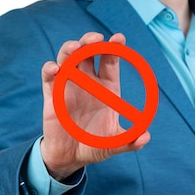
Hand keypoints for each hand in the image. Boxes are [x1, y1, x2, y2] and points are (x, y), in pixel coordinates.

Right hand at [40, 32, 150, 179]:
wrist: (71, 156)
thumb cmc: (95, 144)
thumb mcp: (114, 144)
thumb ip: (130, 141)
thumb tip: (146, 137)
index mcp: (106, 87)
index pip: (110, 61)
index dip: (115, 48)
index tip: (119, 38)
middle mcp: (88, 81)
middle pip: (88, 52)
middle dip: (92, 40)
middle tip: (97, 39)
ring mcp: (69, 85)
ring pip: (67, 57)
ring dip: (70, 49)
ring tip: (76, 47)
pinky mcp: (52, 94)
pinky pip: (48, 76)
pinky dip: (50, 69)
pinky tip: (56, 69)